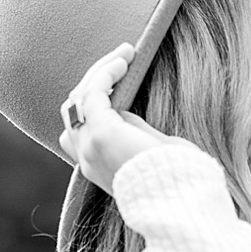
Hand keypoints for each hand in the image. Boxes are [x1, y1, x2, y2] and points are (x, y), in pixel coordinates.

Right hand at [58, 42, 173, 193]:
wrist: (178, 197)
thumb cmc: (173, 177)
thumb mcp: (146, 151)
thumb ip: (131, 133)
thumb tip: (124, 111)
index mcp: (94, 164)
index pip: (75, 126)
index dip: (91, 98)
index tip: (118, 77)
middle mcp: (85, 156)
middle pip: (72, 107)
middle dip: (95, 79)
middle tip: (122, 58)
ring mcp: (89, 146)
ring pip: (79, 96)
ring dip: (101, 70)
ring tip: (124, 54)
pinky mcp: (101, 133)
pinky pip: (93, 93)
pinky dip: (106, 73)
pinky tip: (123, 61)